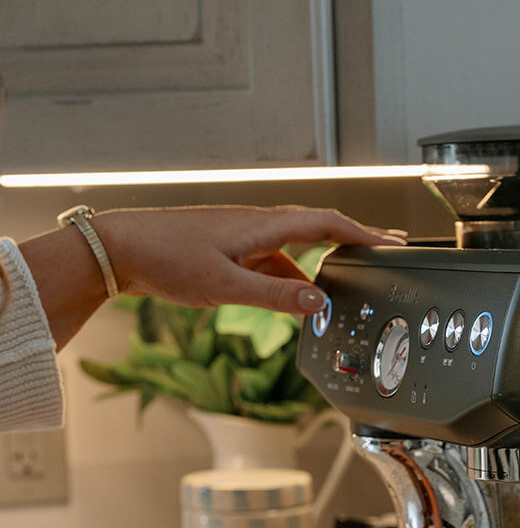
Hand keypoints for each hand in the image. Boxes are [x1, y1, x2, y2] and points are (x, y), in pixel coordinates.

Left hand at [19, 203, 406, 348]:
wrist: (120, 248)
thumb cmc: (166, 259)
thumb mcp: (225, 286)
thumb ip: (275, 298)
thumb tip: (320, 304)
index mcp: (263, 226)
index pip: (326, 223)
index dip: (362, 233)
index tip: (391, 243)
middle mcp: (257, 225)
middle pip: (317, 228)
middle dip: (351, 240)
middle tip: (382, 250)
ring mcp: (243, 237)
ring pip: (294, 249)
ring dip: (319, 266)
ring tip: (342, 289)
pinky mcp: (229, 249)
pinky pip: (272, 262)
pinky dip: (291, 279)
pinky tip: (294, 300)